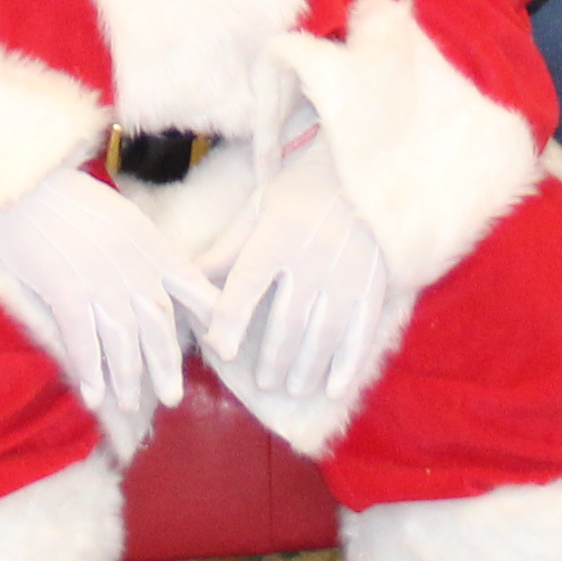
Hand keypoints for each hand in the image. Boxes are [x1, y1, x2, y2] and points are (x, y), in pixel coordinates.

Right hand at [0, 171, 212, 437]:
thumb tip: (157, 278)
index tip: (221, 343)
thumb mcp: (120, 217)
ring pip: (123, 341)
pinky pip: (83, 341)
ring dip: (128, 378)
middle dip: (165, 364)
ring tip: (131, 403)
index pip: (191, 285)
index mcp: (150, 245)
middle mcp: (132, 267)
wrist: (24, 184)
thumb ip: (142, 250)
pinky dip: (90, 372)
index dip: (209, 316)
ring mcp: (99, 281)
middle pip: (158, 325)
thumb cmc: (68, 199)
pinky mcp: (66, 291)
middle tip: (172, 396)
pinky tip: (93, 396)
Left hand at [200, 135, 399, 419]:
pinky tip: (332, 388)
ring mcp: (347, 274)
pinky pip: (361, 333)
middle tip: (263, 380)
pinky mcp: (374, 284)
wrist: (363, 172)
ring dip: (305, 368)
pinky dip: (346, 365)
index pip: (246, 287)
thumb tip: (187, 282)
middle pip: (287, 322)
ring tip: (292, 387)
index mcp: (276, 237)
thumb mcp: (257, 210)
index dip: (229, 323)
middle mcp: (312, 258)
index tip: (219, 349)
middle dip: (273, 358)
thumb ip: (226, 250)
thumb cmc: (300, 192)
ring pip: (323, 334)